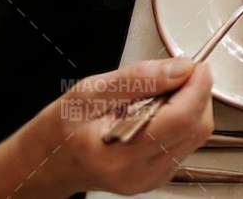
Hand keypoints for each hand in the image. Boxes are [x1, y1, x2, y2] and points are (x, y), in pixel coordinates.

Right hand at [0, 58, 212, 198]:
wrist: (45, 163)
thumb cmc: (59, 128)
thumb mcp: (89, 92)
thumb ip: (139, 79)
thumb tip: (183, 68)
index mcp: (120, 155)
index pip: (183, 118)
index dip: (197, 86)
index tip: (192, 63)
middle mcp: (141, 174)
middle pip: (197, 126)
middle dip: (194, 93)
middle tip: (169, 76)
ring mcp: (152, 179)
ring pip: (197, 133)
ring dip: (189, 105)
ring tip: (156, 96)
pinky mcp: (159, 176)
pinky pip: (187, 141)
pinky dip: (181, 120)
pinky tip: (155, 113)